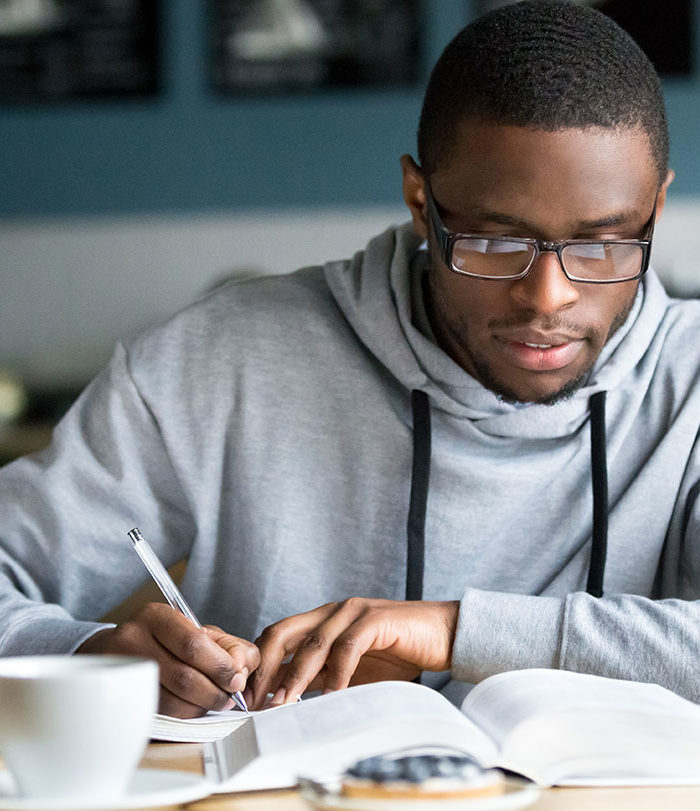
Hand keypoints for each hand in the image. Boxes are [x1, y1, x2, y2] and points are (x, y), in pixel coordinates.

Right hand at [76, 602, 259, 716]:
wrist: (117, 653)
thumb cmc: (167, 642)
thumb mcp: (199, 632)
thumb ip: (229, 646)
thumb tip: (243, 667)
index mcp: (156, 616)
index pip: (193, 644)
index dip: (220, 666)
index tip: (237, 679)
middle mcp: (133, 640)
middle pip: (183, 676)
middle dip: (214, 691)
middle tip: (229, 697)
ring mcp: (122, 671)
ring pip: (171, 702)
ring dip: (200, 707)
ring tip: (213, 702)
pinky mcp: (120, 698)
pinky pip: (159, 715)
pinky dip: (183, 715)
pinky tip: (192, 707)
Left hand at [247, 598, 458, 708]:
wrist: (444, 636)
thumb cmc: (399, 653)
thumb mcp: (350, 669)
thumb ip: (321, 676)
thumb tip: (284, 696)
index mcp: (323, 620)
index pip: (277, 636)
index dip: (258, 664)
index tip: (247, 697)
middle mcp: (333, 611)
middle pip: (284, 632)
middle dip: (265, 666)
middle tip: (256, 700)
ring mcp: (354, 612)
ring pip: (313, 643)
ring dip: (296, 675)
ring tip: (284, 702)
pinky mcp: (376, 620)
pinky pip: (348, 647)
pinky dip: (336, 673)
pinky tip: (330, 696)